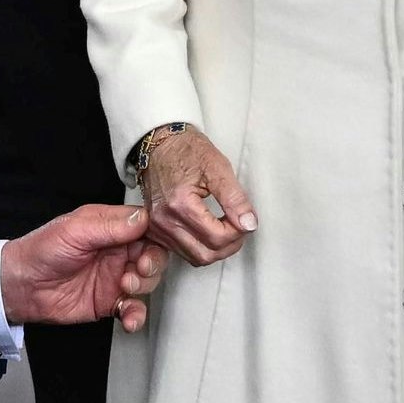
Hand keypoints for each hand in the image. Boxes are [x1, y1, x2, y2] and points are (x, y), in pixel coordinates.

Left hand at [1, 205, 167, 332]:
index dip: (157, 234)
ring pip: (147, 281)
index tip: (156, 243)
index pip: (146, 226)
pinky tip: (129, 317)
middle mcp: (116, 251)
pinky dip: (136, 314)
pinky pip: (133, 308)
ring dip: (144, 286)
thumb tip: (142, 218)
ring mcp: (114, 277)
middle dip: (152, 263)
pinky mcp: (109, 302)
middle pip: (153, 254)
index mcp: (110, 227)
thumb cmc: (40, 251)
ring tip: (126, 287)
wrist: (20, 287)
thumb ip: (110, 226)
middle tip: (140, 268)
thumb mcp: (75, 231)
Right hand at [136, 128, 255, 265]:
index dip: (238, 232)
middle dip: (229, 245)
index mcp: (179, 204)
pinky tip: (209, 232)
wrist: (159, 144)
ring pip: (195, 258)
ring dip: (216, 249)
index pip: (217, 237)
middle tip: (239, 226)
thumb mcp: (217, 167)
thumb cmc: (186, 150)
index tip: (245, 218)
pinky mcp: (155, 231)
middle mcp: (164, 221)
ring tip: (226, 228)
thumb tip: (249, 223)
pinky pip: (182, 252)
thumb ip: (235, 198)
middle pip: (206, 255)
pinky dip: (201, 247)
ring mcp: (157, 228)